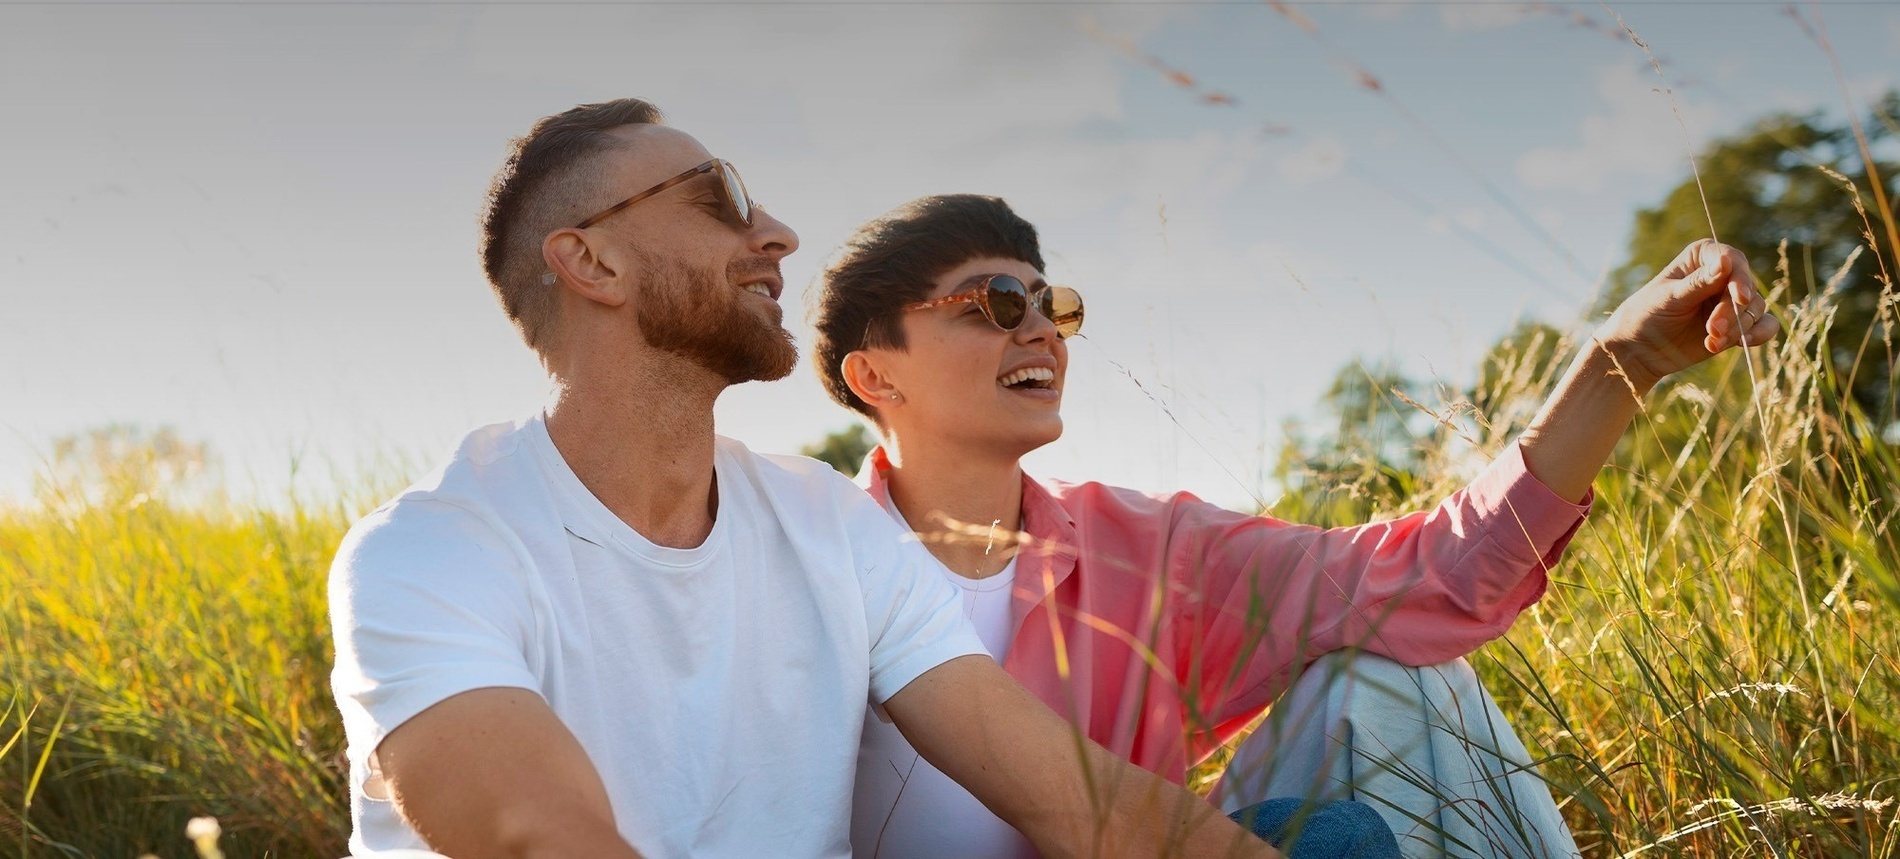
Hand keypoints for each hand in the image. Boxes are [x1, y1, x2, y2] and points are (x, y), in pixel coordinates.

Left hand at [1594, 239, 1780, 391]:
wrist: (1640, 349)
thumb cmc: (1647, 315)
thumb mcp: (1670, 298)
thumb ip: (1699, 282)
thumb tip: (1727, 260)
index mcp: (1702, 257)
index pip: (1732, 261)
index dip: (1740, 278)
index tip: (1739, 297)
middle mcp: (1722, 274)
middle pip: (1746, 289)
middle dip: (1732, 312)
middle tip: (1712, 330)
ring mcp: (1731, 299)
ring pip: (1755, 309)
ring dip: (1737, 328)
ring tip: (1712, 341)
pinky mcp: (1738, 324)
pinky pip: (1765, 325)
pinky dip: (1757, 335)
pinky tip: (1740, 345)